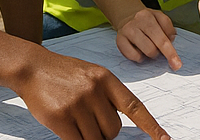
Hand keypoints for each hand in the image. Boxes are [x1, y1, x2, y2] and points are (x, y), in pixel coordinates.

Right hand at [15, 46, 169, 139]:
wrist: (35, 67)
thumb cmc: (66, 74)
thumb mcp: (93, 76)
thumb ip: (108, 96)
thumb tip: (117, 125)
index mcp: (107, 79)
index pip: (134, 107)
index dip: (151, 126)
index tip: (164, 139)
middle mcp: (95, 90)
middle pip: (114, 130)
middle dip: (106, 133)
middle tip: (90, 121)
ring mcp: (78, 104)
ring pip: (97, 139)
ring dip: (90, 138)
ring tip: (78, 122)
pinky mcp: (61, 118)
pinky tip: (68, 129)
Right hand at [115, 7, 181, 70]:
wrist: (127, 16)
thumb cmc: (146, 21)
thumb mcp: (158, 17)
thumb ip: (167, 27)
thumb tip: (172, 40)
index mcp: (150, 15)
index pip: (165, 34)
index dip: (171, 51)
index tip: (177, 63)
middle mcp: (138, 21)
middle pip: (157, 43)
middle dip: (165, 53)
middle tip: (167, 57)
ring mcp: (128, 30)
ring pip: (147, 51)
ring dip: (151, 54)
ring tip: (150, 49)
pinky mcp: (120, 40)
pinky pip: (134, 56)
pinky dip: (139, 57)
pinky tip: (139, 51)